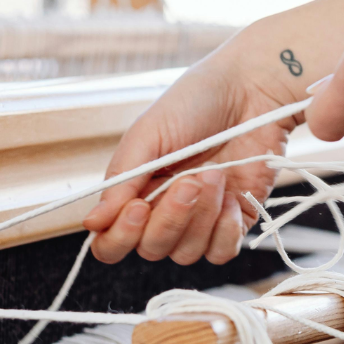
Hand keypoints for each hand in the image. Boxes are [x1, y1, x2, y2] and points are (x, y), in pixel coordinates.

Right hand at [82, 35, 301, 265]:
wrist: (251, 90)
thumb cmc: (195, 103)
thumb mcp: (148, 135)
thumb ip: (121, 181)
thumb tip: (92, 223)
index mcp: (136, 192)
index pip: (113, 242)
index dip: (121, 236)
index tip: (137, 207)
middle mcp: (165, 212)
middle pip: (152, 249)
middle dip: (170, 218)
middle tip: (189, 180)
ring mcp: (201, 219)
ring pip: (187, 253)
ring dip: (201, 216)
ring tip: (215, 173)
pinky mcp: (236, 220)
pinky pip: (221, 252)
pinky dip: (225, 229)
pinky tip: (232, 196)